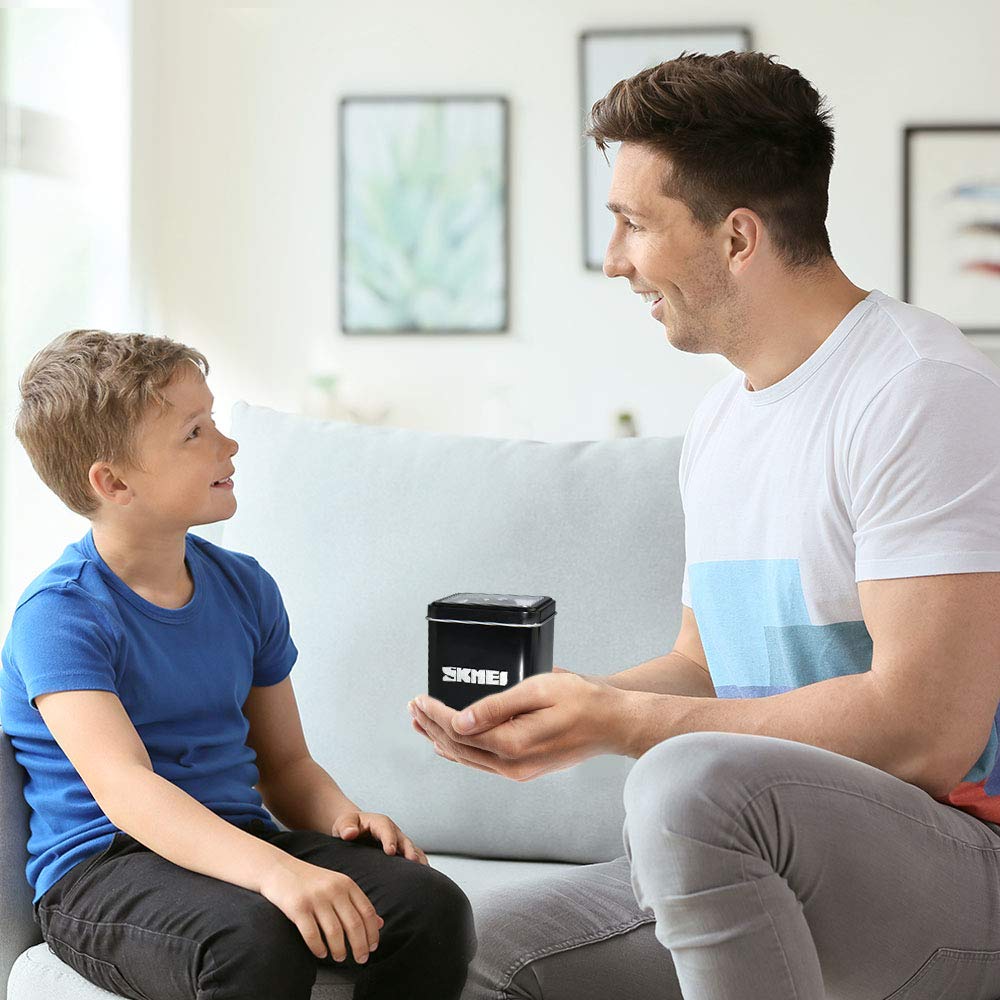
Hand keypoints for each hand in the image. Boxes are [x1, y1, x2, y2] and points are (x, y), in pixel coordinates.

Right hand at [258, 855, 383, 963]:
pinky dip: (319, 947)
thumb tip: (379, 924)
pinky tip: (321, 953)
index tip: (373, 947)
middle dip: (360, 946)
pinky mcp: (297, 907)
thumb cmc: (311, 881)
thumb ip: (357, 903)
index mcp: (346, 883)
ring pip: (335, 932)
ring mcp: (315, 897)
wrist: (279, 869)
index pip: (367, 911)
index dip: (372, 932)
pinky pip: (312, 934)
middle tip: (361, 959)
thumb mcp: (338, 886)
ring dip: (340, 950)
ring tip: (340, 957)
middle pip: (354, 924)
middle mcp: (334, 889)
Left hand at [332, 810, 428, 865]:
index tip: (391, 851)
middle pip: (404, 840)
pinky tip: (421, 881)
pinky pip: (413, 859)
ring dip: (418, 860)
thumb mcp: (344, 823)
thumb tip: (350, 833)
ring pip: (412, 850)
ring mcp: (399, 843)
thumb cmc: (349, 827)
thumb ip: (346, 826)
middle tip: (413, 862)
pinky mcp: (401, 854)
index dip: (390, 839)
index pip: (386, 829)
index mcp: (379, 823)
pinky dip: (419, 868)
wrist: (354, 830)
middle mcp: (393, 832)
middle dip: (409, 850)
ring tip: (423, 874)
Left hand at [408, 665, 627, 780]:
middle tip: (412, 707)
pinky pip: (481, 761)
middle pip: (458, 747)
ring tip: (419, 722)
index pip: (460, 731)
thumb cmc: (583, 701)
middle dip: (431, 726)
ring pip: (467, 757)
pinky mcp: (523, 768)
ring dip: (440, 739)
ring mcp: (518, 771)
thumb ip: (497, 706)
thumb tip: (460, 720)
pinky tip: (448, 742)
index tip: (419, 699)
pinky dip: (459, 749)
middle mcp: (512, 765)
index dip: (435, 715)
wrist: (613, 723)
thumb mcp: (539, 691)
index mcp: (514, 745)